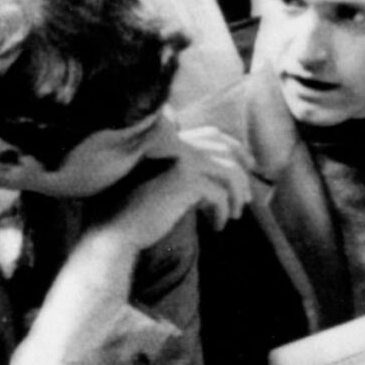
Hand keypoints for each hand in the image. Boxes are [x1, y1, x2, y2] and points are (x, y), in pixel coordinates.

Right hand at [84, 126, 253, 252]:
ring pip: (228, 172)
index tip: (248, 166)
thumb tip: (223, 179)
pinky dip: (222, 212)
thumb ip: (186, 174)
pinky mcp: (185, 181)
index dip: (235, 148)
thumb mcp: (164, 186)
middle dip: (243, 174)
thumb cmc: (136, 213)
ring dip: (237, 195)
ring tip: (234, 215)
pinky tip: (217, 226)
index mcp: (169, 141)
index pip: (212, 134)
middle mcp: (176, 145)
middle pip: (225, 151)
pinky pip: (219, 195)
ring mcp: (181, 160)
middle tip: (249, 198)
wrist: (116, 229)